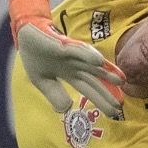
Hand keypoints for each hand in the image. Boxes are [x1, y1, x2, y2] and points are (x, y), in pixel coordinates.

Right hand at [10, 0, 124, 118]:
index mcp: (71, 75)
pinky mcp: (66, 44)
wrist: (26, 34)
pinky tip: (99, 62)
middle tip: (121, 106)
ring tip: (121, 81)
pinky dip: (88, 55)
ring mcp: (73, 55)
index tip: (114, 113)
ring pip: (93, 66)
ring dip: (107, 73)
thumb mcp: (42, 81)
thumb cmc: (35, 55)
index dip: (101, 100)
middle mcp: (76, 66)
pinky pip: (79, 50)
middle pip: (95, 81)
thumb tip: (67, 109)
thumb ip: (54, 94)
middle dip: (108, 93)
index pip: (89, 90)